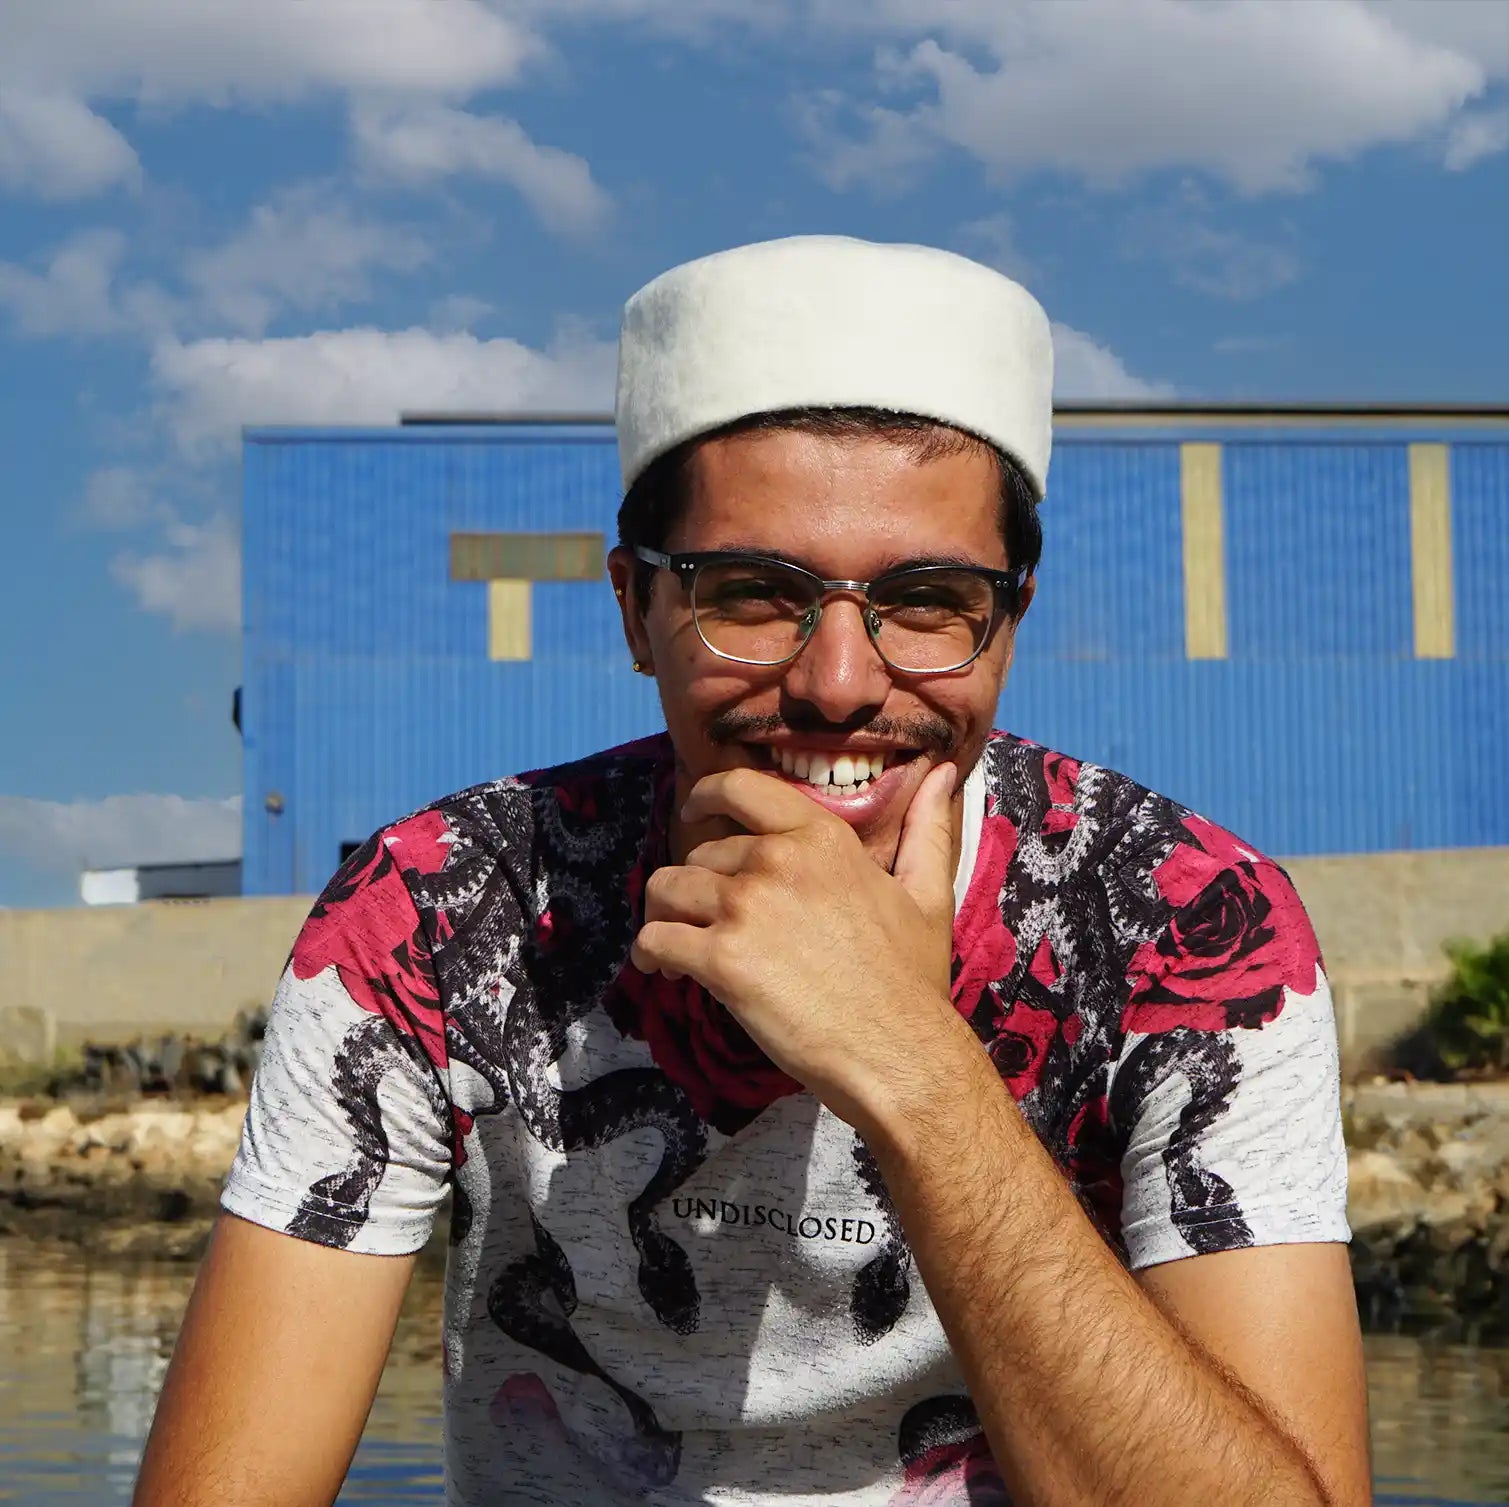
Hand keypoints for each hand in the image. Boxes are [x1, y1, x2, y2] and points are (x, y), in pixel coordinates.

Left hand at [630, 761, 970, 1128]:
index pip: (739, 787)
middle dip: (693, 886)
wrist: (900, 1052)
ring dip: (664, 915)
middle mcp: (777, 859)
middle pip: (698, 853)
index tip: (693, 814)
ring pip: (666, 890)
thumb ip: (928, 829)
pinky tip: (666, 972)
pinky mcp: (721, 959)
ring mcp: (745, 907)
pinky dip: (650, 954)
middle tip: (703, 921)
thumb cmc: (912, 981)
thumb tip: (943, 772)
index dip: (704, 796)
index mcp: (821, 836)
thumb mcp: (928, 894)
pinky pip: (656, 940)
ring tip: (675, 946)